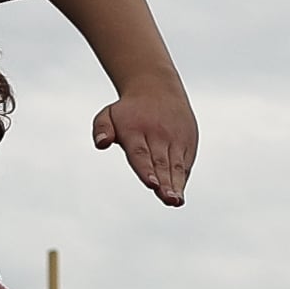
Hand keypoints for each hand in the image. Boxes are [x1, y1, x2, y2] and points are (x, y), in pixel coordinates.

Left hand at [90, 82, 195, 205]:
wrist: (158, 87)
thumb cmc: (128, 110)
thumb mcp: (108, 114)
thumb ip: (101, 129)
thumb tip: (102, 144)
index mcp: (135, 130)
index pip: (141, 153)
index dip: (146, 169)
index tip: (151, 184)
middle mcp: (157, 134)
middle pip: (161, 163)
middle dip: (165, 183)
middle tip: (168, 199)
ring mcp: (174, 138)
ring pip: (175, 165)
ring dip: (176, 185)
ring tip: (176, 201)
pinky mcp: (187, 141)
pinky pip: (184, 163)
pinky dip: (182, 178)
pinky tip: (179, 194)